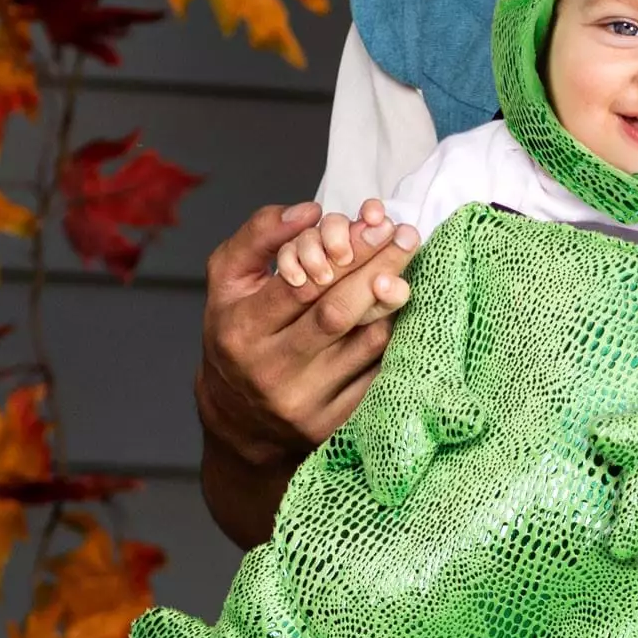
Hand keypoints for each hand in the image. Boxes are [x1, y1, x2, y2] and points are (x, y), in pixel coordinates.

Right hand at [198, 198, 421, 476]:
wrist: (239, 417)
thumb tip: (310, 211)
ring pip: (366, 343)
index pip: (303, 285)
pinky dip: (392, 341)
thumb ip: (260, 235)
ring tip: (400, 275)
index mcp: (241, 329)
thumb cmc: (238, 333)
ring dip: (390, 303)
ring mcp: (303, 402)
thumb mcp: (229, 279)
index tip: (379, 224)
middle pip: (338, 313)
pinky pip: (378, 375)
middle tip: (407, 238)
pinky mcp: (332, 425)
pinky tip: (394, 316)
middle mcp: (270, 369)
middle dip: (379, 268)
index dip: (347, 251)